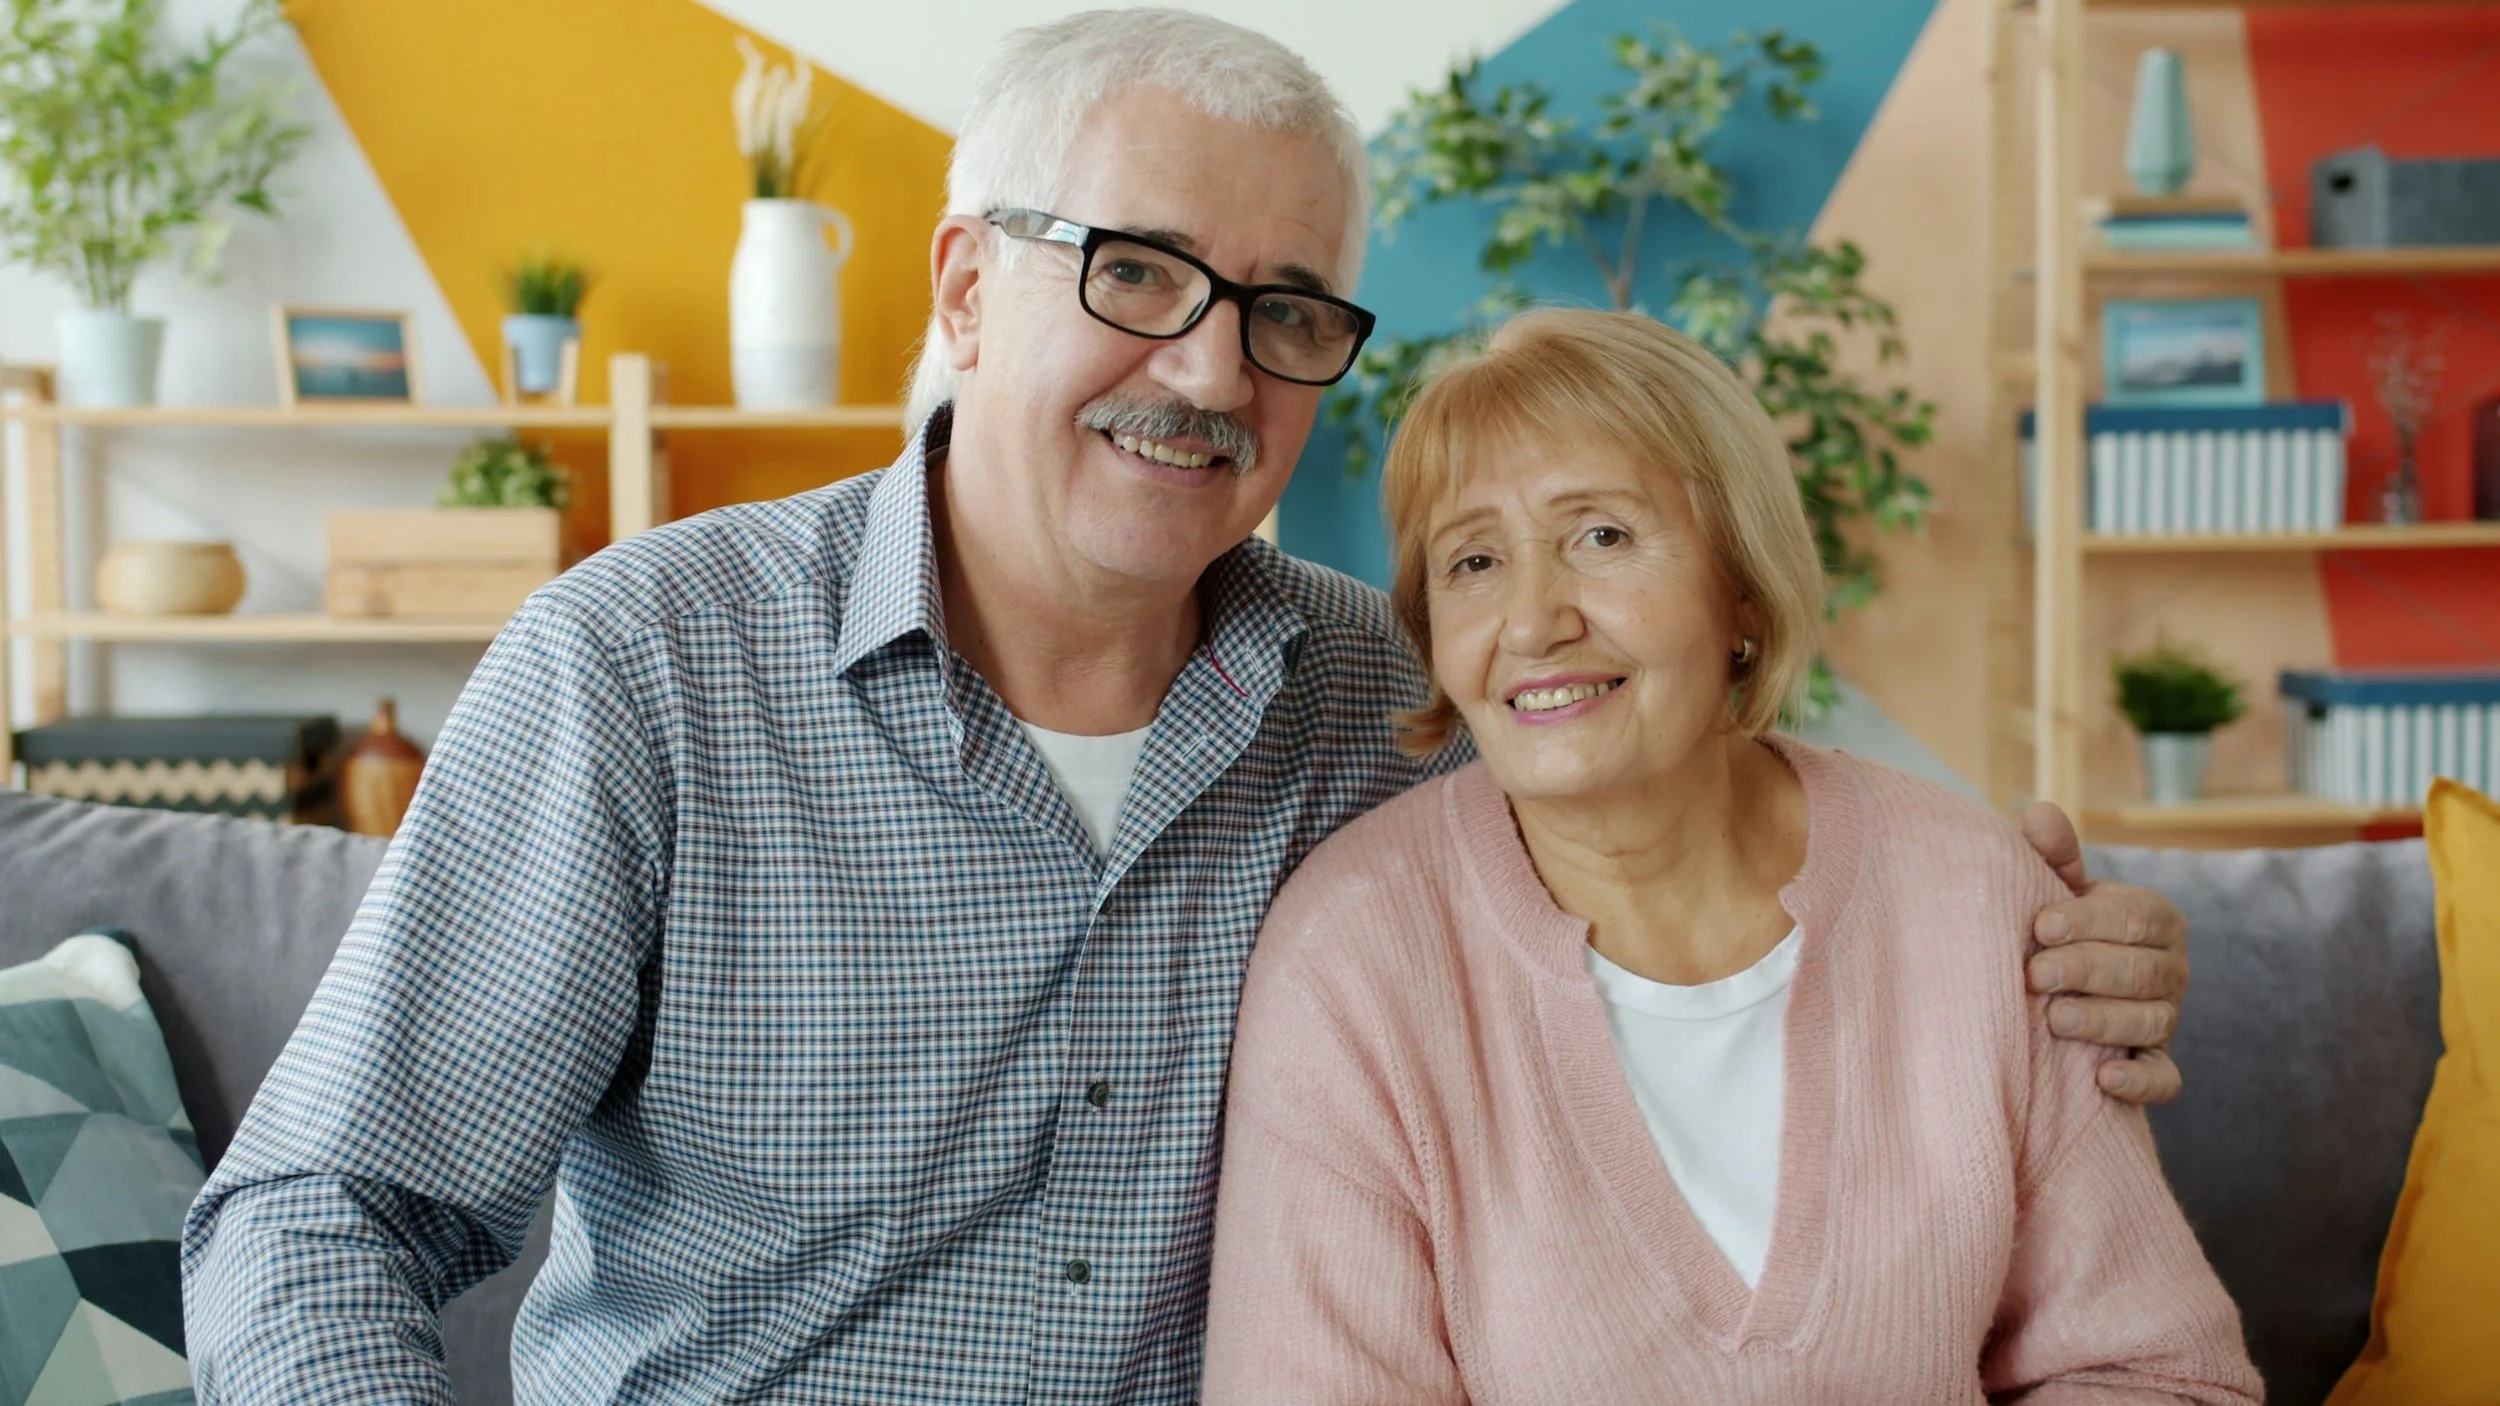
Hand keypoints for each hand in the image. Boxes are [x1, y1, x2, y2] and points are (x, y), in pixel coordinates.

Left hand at [2018, 801, 2188, 1105]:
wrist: (2070, 985)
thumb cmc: (2065, 927)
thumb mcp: (2062, 888)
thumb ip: (2054, 854)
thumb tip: (2038, 812)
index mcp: (2157, 919)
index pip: (2136, 917)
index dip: (2088, 921)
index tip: (2039, 927)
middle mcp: (2172, 969)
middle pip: (2141, 971)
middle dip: (2086, 971)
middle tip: (2034, 975)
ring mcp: (2167, 1019)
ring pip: (2150, 1022)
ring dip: (2102, 1021)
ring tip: (2055, 1020)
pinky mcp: (2157, 1064)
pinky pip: (2164, 1079)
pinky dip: (2139, 1082)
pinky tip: (2102, 1078)